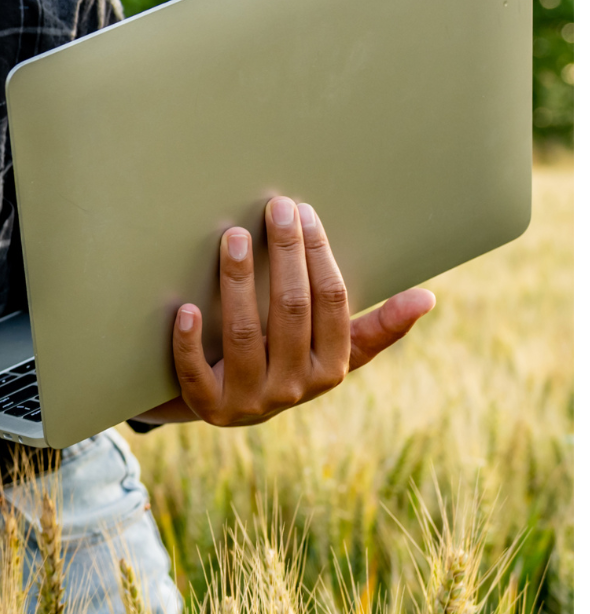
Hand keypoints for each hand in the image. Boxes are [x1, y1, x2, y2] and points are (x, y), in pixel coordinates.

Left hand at [140, 195, 434, 427]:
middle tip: (275, 207)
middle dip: (285, 255)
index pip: (332, 303)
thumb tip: (428, 298)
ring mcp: (249, 400)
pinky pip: (195, 373)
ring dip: (238, 283)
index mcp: (331, 369)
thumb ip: (376, 328)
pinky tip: (185, 307)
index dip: (320, 256)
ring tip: (233, 237)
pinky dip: (189, 340)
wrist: (225, 406)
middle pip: (290, 310)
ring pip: (244, 336)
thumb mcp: (333, 351)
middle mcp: (294, 388)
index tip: (305, 212)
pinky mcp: (208, 407)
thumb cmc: (287, 363)